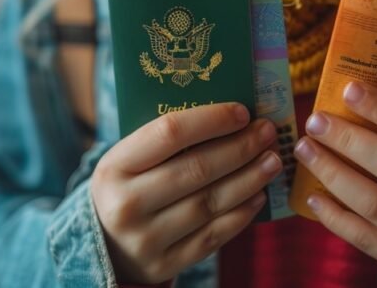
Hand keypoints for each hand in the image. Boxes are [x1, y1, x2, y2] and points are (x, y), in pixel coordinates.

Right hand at [91, 103, 281, 283]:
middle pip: (196, 168)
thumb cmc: (127, 188)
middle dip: (240, 147)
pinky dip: (241, 214)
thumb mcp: (129, 161)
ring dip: (249, 179)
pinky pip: (213, 236)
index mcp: (114, 167)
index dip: (211, 120)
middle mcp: (126, 204)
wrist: (103, 246)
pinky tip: (258, 195)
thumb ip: (166, 141)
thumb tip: (230, 116)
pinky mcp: (164, 264)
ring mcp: (145, 239)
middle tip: (268, 132)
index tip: (242, 112)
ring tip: (272, 161)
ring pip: (210, 203)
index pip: (169, 133)